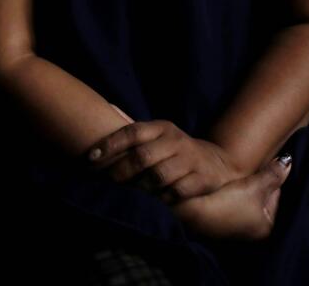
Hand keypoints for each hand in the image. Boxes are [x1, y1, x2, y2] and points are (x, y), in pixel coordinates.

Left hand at [85, 118, 242, 201]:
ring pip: (158, 176)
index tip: (91, 157)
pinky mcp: (201, 179)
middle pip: (143, 156)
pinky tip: (154, 200)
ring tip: (131, 192)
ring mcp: (190, 160)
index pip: (132, 132)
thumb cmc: (175, 150)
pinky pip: (175, 192)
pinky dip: (162, 199)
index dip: (110, 144)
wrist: (217, 164)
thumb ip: (133, 127)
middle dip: (121, 171)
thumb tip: (106, 107)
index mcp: (162, 128)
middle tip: (109, 180)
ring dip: (140, 187)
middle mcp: (176, 141)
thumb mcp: (158, 134)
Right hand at [171, 154, 292, 241]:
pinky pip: (230, 200)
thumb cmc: (225, 202)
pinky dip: (228, 191)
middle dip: (253, 180)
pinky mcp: (218, 220)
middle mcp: (253, 229)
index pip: (274, 191)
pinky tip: (221, 182)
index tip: (258, 161)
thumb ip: (273, 174)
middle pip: (259, 195)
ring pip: (243, 196)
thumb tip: (288, 162)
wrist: (188, 212)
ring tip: (231, 173)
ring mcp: (234, 225)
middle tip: (243, 167)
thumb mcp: (253, 186)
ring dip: (239, 185)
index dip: (267, 174)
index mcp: (266, 224)